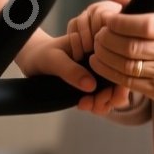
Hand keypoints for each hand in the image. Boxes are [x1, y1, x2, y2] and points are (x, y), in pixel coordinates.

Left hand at [14, 32, 129, 113]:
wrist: (33, 60)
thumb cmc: (43, 53)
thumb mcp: (54, 59)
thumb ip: (70, 70)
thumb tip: (91, 86)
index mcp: (100, 47)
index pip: (121, 65)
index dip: (121, 83)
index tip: (108, 95)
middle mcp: (103, 61)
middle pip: (121, 82)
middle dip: (112, 98)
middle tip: (95, 104)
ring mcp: (98, 74)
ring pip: (112, 94)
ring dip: (103, 104)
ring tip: (85, 104)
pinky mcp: (91, 86)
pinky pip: (101, 99)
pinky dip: (96, 106)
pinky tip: (82, 105)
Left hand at [85, 0, 153, 108]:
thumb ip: (148, 4)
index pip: (146, 25)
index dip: (122, 23)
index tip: (109, 19)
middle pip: (132, 47)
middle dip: (108, 39)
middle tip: (99, 33)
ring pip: (127, 66)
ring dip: (105, 55)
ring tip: (97, 46)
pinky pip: (127, 81)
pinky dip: (108, 71)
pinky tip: (99, 62)